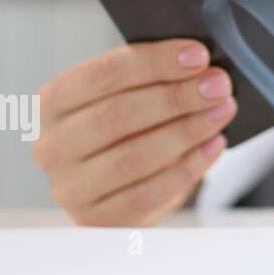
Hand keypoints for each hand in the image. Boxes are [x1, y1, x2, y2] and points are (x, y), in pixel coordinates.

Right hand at [32, 40, 235, 225]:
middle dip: (176, 97)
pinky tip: (213, 145)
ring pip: (133, 157)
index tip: (198, 56)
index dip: (155, 63)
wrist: (121, 179)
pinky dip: (189, 166)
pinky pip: (148, 193)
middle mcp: (51, 145)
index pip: (104, 74)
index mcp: (52, 102)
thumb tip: (198, 65)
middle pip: (117, 115)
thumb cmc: (127, 124)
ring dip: (187, 130)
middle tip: (217, 85)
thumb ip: (152, 74)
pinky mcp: (97, 219)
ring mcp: (70, 188)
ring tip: (222, 111)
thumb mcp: (130, 91)